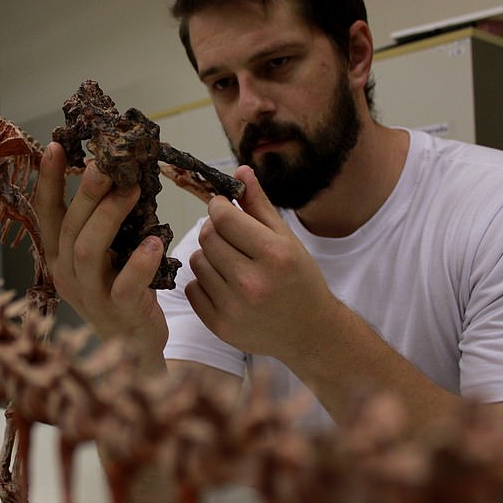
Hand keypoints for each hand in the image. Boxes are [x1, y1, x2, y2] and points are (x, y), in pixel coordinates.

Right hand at [34, 142, 168, 354]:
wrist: (134, 348)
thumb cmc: (122, 293)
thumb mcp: (105, 257)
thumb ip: (105, 226)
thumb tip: (120, 178)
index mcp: (60, 257)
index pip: (46, 214)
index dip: (49, 181)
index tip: (56, 147)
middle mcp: (67, 275)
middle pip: (70, 227)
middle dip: (87, 192)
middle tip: (107, 164)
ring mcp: (90, 295)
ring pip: (88, 250)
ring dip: (110, 216)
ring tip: (133, 190)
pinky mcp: (119, 311)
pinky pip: (125, 285)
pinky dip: (139, 263)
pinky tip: (153, 243)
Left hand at [186, 165, 333, 362]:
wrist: (309, 332)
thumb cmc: (300, 279)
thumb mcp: (287, 238)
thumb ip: (260, 205)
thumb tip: (240, 170)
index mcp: (274, 254)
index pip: (223, 217)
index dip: (218, 207)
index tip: (222, 208)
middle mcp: (253, 282)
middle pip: (207, 238)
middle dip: (214, 230)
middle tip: (228, 236)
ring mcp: (234, 307)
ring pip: (197, 262)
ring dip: (208, 256)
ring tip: (230, 262)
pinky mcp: (220, 326)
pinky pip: (192, 289)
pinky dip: (203, 282)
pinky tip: (224, 284)